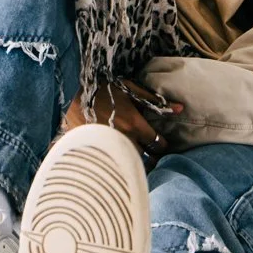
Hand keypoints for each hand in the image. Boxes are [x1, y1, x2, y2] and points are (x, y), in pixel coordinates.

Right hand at [61, 77, 183, 159]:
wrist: (71, 93)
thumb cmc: (103, 89)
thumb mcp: (129, 89)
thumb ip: (154, 100)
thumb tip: (181, 108)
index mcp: (134, 124)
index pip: (158, 143)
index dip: (161, 144)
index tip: (159, 142)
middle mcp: (124, 138)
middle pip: (145, 157)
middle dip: (149, 156)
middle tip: (149, 154)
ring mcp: (109, 147)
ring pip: (128, 162)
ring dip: (132, 160)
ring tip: (132, 156)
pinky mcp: (95, 152)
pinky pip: (111, 163)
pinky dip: (115, 162)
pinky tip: (115, 159)